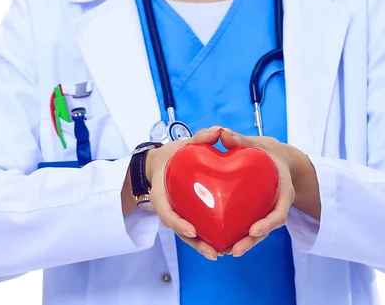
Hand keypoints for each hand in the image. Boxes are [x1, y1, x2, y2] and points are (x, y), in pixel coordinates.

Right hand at [146, 126, 223, 260]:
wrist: (163, 162)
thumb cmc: (173, 154)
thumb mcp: (184, 143)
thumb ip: (201, 136)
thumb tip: (219, 131)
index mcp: (161, 194)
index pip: (166, 213)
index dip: (178, 224)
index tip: (192, 231)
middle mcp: (168, 207)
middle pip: (179, 230)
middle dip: (196, 243)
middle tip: (213, 252)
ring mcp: (178, 212)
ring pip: (188, 234)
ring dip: (202, 246)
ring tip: (220, 253)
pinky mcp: (187, 214)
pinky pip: (196, 228)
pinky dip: (206, 238)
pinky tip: (223, 245)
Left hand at [218, 128, 319, 256]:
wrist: (279, 158)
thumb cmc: (270, 151)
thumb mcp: (260, 143)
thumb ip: (242, 139)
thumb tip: (223, 134)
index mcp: (282, 190)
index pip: (280, 212)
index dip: (268, 223)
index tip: (254, 230)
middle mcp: (276, 204)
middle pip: (267, 228)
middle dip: (252, 241)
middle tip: (235, 250)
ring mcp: (267, 210)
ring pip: (258, 233)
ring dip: (244, 243)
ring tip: (226, 252)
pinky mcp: (256, 212)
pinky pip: (249, 226)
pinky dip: (238, 235)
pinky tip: (221, 243)